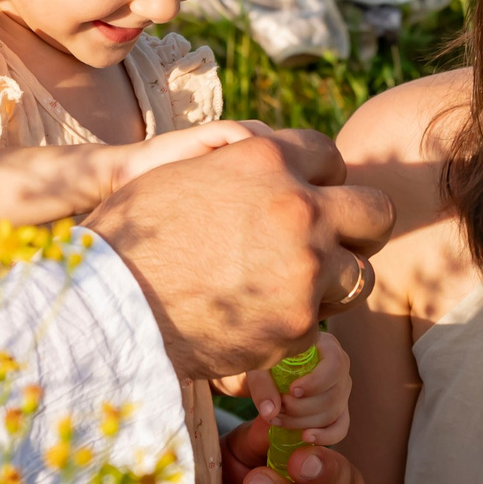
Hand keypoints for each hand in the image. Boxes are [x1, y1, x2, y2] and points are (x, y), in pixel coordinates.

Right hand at [89, 132, 391, 380]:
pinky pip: (320, 324)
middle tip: (330, 247)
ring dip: (334, 283)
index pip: (329, 156)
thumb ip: (236, 168)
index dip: (319, 182)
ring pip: (361, 275)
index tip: (306, 201)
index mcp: (264, 158)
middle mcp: (296, 206)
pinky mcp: (299, 323)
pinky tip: (257, 324)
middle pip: (375, 211)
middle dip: (357, 230)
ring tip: (292, 292)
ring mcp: (304, 267)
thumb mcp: (180, 175)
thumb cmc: (128, 239)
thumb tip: (263, 162)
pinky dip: (295, 328)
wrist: (107, 308)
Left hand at [259, 328, 350, 447]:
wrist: (270, 370)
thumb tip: (270, 412)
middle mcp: (341, 369)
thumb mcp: (260, 365)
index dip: (316, 382)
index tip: (292, 391)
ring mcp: (342, 391)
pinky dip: (325, 437)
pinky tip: (305, 437)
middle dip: (301, 408)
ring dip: (302, 422)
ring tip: (276, 419)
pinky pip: (340, 428)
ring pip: (332, 414)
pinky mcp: (339, 409)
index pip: (335, 365)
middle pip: (332, 396)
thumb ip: (262, 385)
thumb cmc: (268, 360)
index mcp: (327, 347)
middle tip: (277, 408)